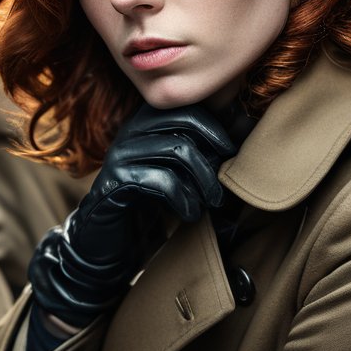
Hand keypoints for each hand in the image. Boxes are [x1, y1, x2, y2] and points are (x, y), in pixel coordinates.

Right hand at [28, 104, 234, 332]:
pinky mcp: (114, 181)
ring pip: (177, 149)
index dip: (216, 129)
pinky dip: (183, 198)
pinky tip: (189, 214)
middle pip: (185, 123)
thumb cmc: (149, 205)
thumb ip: (199, 154)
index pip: (189, 108)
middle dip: (213, 154)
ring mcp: (120, 154)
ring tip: (210, 203)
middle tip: (222, 187)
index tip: (231, 156)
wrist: (107, 242)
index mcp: (146, 122)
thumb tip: (243, 132)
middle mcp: (130, 130)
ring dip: (203, 180)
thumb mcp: (176, 174)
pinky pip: (160, 179)